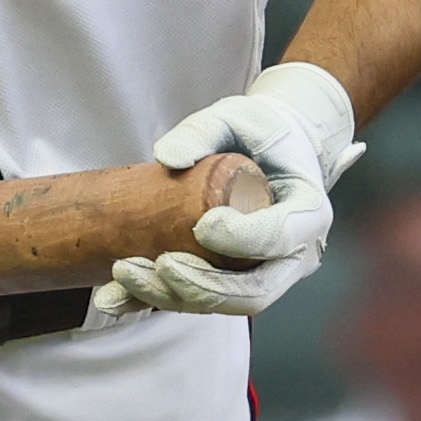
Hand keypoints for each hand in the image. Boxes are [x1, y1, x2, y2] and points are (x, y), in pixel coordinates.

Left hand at [96, 61, 363, 318]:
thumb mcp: (239, 115)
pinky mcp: (231, 282)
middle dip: (203, 287)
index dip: (243, 240)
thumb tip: (167, 156)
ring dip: (171, 297)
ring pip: (223, 304)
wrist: (271, 149)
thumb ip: (204, 129)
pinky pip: (195, 302)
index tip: (203, 226)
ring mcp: (264, 275)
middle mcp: (293, 256)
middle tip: (160, 264)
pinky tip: (113, 298)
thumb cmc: (260, 131)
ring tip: (125, 271)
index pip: (279, 237)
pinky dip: (153, 303)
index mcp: (307, 211)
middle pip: (253, 292)